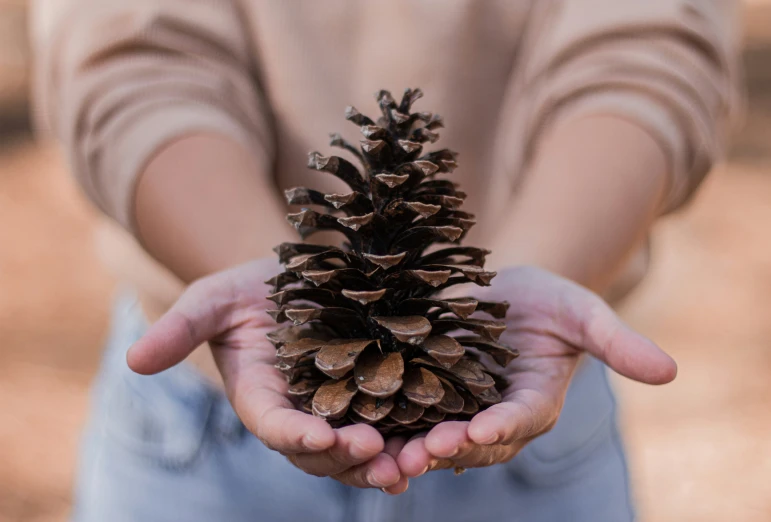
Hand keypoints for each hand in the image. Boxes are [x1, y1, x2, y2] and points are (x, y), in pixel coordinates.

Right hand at [126, 258, 408, 493]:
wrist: (293, 279)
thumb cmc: (247, 290)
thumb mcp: (213, 299)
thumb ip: (180, 329)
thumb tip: (134, 360)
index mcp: (263, 400)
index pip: (277, 428)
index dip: (297, 436)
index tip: (321, 438)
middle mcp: (303, 415)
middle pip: (324, 452)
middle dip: (350, 460)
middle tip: (382, 459)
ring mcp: (341, 410)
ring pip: (362, 447)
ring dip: (387, 459)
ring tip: (416, 462)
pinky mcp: (375, 395)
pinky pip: (395, 423)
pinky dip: (412, 435)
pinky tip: (441, 441)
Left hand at [396, 265, 676, 476]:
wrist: (506, 291)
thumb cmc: (551, 302)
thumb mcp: (585, 313)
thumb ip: (618, 343)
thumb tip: (671, 372)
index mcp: (533, 403)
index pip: (519, 421)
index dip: (501, 427)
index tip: (480, 430)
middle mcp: (492, 415)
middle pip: (470, 441)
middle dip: (446, 448)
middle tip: (419, 453)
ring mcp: (456, 406)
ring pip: (432, 435)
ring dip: (409, 448)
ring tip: (384, 454)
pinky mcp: (424, 391)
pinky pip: (404, 413)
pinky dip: (385, 423)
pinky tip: (357, 424)